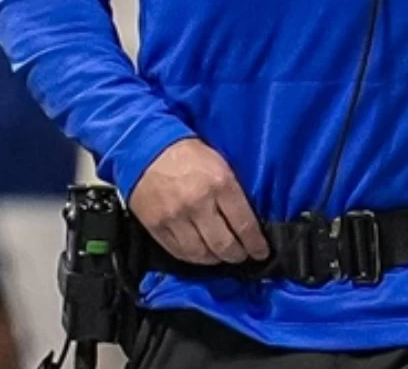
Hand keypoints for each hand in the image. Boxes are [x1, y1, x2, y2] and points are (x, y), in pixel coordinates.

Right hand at [127, 139, 269, 265]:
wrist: (146, 148)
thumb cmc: (189, 154)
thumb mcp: (220, 164)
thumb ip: (233, 193)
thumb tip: (248, 222)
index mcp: (220, 183)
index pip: (244, 225)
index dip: (256, 244)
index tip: (261, 252)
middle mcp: (198, 203)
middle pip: (224, 245)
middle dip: (238, 255)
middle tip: (242, 255)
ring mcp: (175, 217)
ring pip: (202, 254)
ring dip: (216, 259)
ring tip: (221, 256)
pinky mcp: (156, 226)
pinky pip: (179, 252)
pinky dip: (194, 257)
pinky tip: (201, 253)